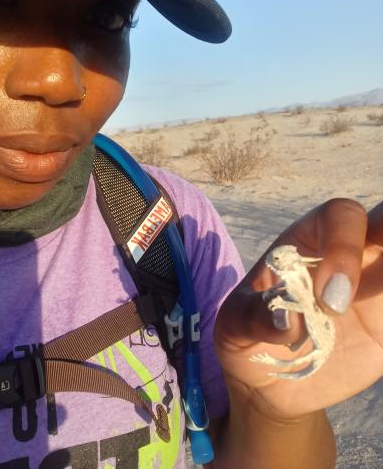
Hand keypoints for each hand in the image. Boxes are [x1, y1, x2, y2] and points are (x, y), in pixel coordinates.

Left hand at [214, 198, 382, 419]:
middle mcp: (344, 257)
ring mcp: (369, 288)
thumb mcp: (235, 327)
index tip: (328, 300)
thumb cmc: (248, 340)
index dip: (344, 247)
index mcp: (304, 244)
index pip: (338, 216)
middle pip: (382, 222)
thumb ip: (253, 317)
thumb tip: (287, 319)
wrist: (271, 386)